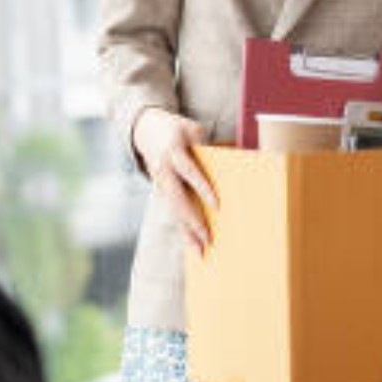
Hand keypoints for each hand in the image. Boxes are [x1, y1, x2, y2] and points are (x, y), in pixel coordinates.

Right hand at [133, 107, 218, 252]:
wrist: (145, 129)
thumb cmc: (176, 129)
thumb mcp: (193, 129)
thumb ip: (208, 145)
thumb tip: (237, 158)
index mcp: (174, 151)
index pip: (190, 173)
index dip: (202, 188)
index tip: (217, 206)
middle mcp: (164, 170)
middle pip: (178, 200)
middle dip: (193, 220)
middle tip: (208, 238)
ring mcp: (161, 183)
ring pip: (174, 212)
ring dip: (187, 233)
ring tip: (201, 253)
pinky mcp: (162, 192)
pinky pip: (174, 213)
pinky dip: (183, 231)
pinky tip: (193, 247)